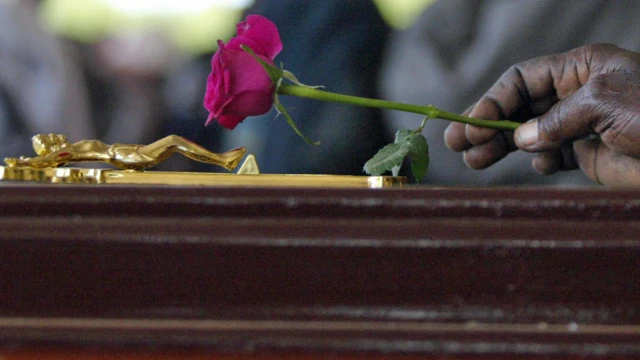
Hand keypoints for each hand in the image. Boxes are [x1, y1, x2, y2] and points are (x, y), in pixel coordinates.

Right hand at [444, 44, 639, 186]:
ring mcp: (579, 126)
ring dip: (499, 147)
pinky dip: (537, 161)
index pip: (522, 79)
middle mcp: (575, 95)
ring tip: (473, 162)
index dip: (492, 100)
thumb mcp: (602, 103)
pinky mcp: (587, 154)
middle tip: (456, 145)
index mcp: (580, 69)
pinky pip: (549, 156)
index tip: (470, 124)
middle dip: (486, 125)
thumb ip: (556, 119)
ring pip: (527, 134)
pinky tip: (537, 165)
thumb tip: (521, 138)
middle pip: (518, 108)